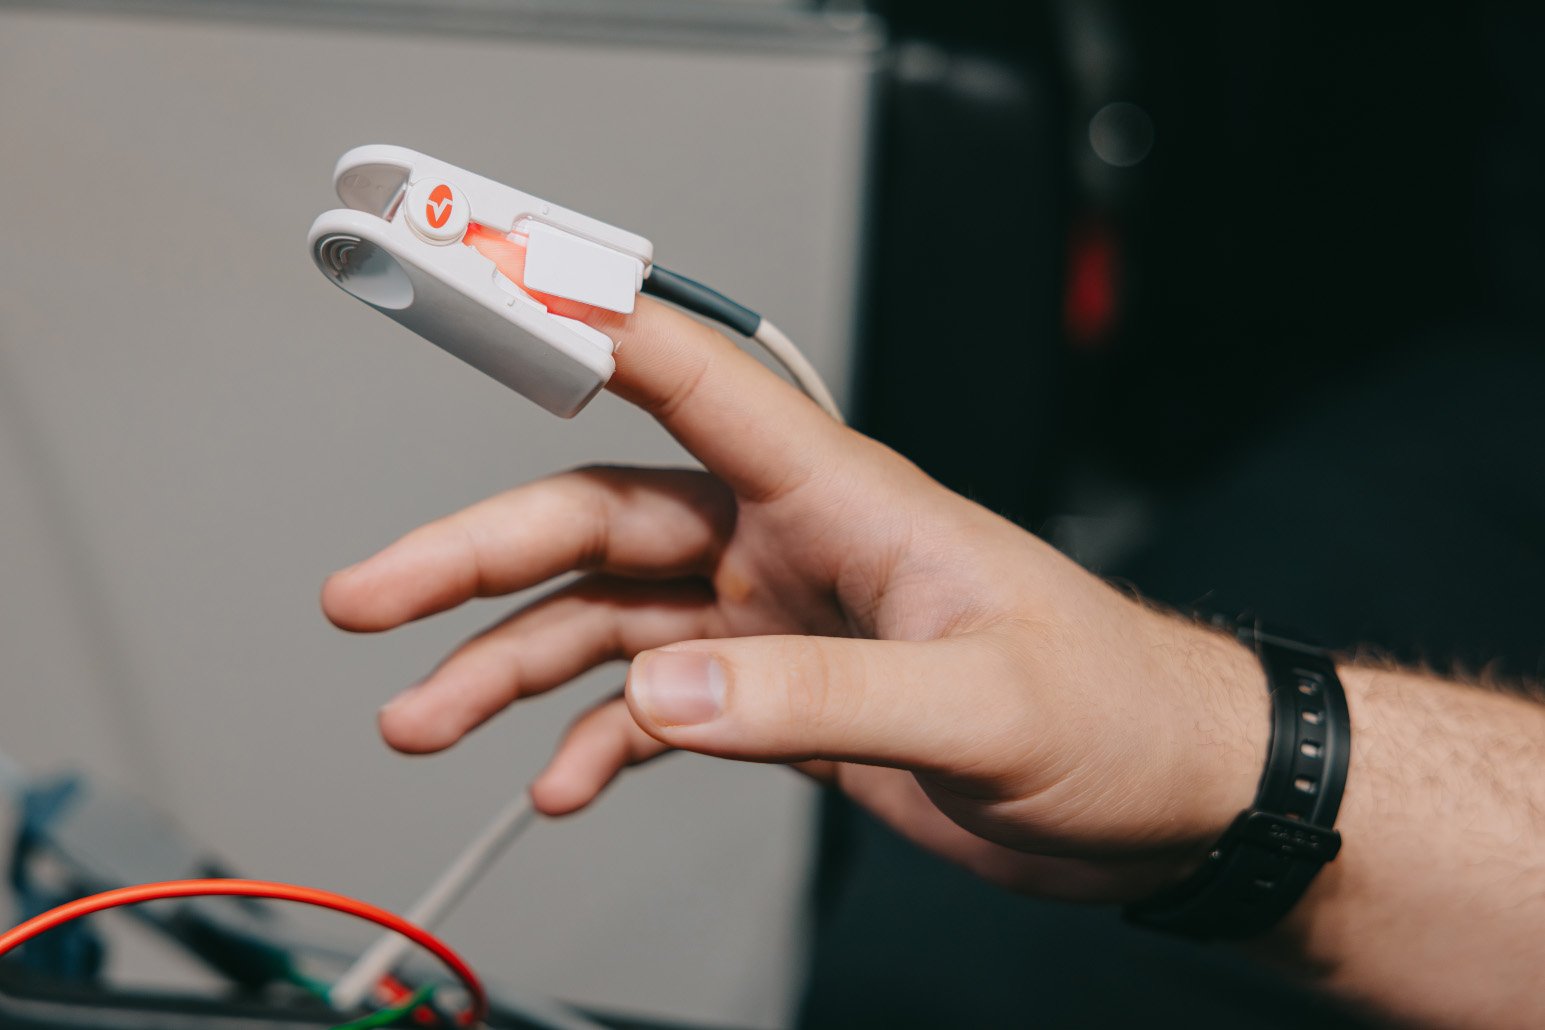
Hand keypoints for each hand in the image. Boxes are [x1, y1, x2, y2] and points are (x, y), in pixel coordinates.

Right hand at [322, 232, 1268, 902]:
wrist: (1162, 795)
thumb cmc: (1113, 710)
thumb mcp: (978, 705)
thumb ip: (820, 700)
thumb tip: (669, 698)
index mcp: (843, 499)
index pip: (693, 385)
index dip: (583, 331)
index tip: (479, 297)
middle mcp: (788, 547)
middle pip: (598, 522)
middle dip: (475, 558)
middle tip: (369, 600)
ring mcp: (775, 624)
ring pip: (606, 621)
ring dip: (507, 667)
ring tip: (421, 715)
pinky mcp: (780, 701)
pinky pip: (654, 711)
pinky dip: (595, 742)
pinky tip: (558, 782)